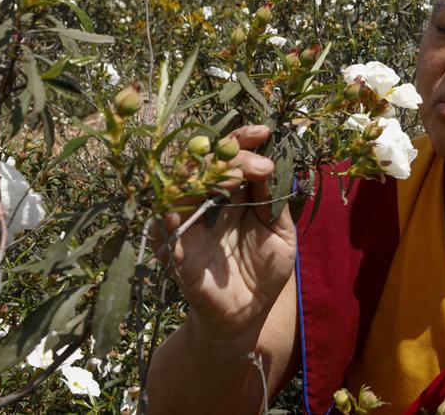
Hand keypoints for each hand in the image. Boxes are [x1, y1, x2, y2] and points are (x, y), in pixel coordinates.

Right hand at [154, 124, 295, 335]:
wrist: (249, 314)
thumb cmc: (265, 271)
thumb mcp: (281, 234)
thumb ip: (275, 203)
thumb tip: (273, 165)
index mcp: (232, 194)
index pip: (230, 156)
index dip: (243, 140)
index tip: (265, 131)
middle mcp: (206, 202)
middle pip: (204, 162)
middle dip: (231, 155)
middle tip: (261, 164)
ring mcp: (188, 224)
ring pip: (181, 185)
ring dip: (205, 176)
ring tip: (235, 177)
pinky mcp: (176, 251)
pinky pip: (164, 227)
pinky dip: (170, 212)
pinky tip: (184, 202)